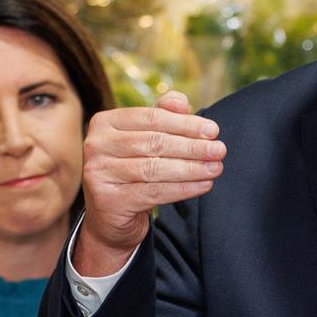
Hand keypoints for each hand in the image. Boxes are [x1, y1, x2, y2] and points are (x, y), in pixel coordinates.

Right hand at [74, 91, 225, 276]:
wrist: (113, 215)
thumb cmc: (134, 168)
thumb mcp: (148, 138)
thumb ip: (163, 116)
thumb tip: (181, 101)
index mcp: (105, 122)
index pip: (153, 118)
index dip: (186, 124)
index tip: (214, 130)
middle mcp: (95, 145)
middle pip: (155, 143)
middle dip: (192, 147)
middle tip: (220, 150)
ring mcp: (98, 173)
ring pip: (155, 169)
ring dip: (192, 168)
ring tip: (216, 168)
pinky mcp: (107, 201)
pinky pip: (154, 193)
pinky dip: (183, 189)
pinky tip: (204, 185)